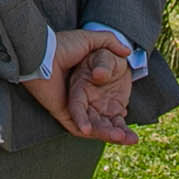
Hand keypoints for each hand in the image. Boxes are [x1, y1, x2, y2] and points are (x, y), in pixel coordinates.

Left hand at [19, 28, 135, 143]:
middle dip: (119, 130)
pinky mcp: (64, 114)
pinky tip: (113, 134)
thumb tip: (128, 52)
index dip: (118, 112)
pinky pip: (81, 128)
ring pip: (95, 127)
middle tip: (134, 138)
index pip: (105, 104)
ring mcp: (72, 108)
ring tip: (128, 138)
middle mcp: (81, 99)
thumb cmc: (63, 45)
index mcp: (86, 84)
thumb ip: (109, 42)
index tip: (129, 115)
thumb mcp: (90, 40)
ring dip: (111, 134)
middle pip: (102, 120)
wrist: (44, 53)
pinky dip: (97, 132)